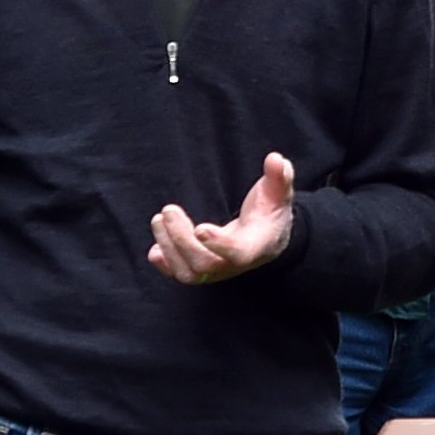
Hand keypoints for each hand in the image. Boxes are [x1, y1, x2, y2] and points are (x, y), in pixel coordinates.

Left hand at [147, 152, 297, 283]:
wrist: (265, 238)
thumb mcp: (279, 193)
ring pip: (189, 274)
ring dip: (169, 248)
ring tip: (159, 219)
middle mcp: (235, 264)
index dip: (219, 245)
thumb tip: (275, 159)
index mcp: (256, 246)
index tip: (200, 229)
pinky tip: (156, 246)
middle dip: (182, 240)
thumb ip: (279, 177)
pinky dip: (164, 263)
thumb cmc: (270, 213)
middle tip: (169, 210)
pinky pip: (179, 275)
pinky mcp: (201, 269)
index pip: (238, 254)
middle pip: (206, 265)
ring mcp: (217, 270)